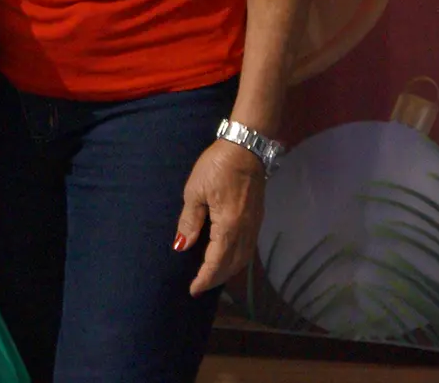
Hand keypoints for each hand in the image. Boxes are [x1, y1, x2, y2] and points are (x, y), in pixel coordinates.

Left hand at [175, 139, 265, 295]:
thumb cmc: (216, 167)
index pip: (216, 262)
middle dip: (215, 279)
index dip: (204, 278)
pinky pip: (247, 249)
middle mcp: (245, 232)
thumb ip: (190, 221)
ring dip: (227, 271)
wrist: (245, 148)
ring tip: (210, 276)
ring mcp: (254, 226)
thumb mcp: (195, 191)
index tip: (192, 290)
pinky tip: (226, 258)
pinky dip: (236, 260)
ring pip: (242, 259)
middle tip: (199, 286)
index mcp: (229, 227)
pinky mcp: (257, 219)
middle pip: (231, 265)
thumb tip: (182, 246)